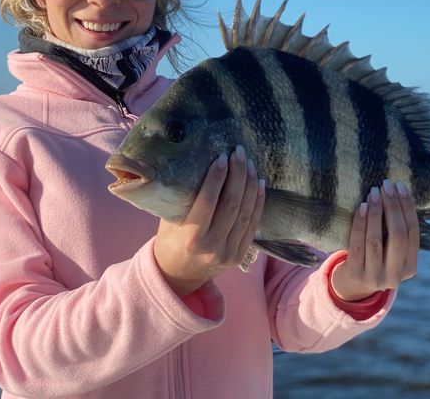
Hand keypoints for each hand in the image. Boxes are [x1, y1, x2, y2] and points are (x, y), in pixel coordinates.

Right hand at [153, 146, 265, 297]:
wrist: (178, 276)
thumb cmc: (169, 241)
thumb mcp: (170, 220)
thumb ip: (185, 199)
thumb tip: (197, 165)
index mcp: (192, 238)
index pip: (208, 201)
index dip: (217, 177)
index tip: (222, 156)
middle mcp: (212, 247)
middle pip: (231, 204)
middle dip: (237, 175)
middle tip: (239, 153)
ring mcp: (229, 253)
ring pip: (245, 213)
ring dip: (249, 185)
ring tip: (250, 164)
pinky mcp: (240, 255)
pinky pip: (252, 225)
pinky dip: (258, 203)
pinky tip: (259, 184)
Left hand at [331, 180, 419, 301]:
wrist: (350, 286)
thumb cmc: (372, 258)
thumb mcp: (389, 251)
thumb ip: (394, 233)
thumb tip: (397, 193)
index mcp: (410, 268)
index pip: (413, 233)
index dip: (408, 208)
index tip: (401, 187)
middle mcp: (396, 275)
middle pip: (398, 236)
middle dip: (394, 207)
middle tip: (386, 185)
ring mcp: (375, 276)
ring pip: (377, 239)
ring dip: (377, 213)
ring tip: (373, 192)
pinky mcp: (356, 273)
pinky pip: (358, 244)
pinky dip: (360, 223)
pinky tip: (362, 207)